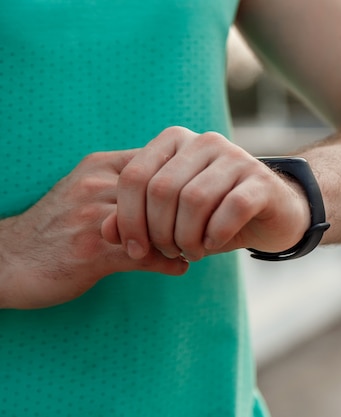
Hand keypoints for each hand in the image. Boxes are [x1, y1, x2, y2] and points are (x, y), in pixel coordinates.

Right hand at [0, 150, 188, 309]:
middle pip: (165, 191)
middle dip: (190, 211)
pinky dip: (169, 264)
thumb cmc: (55, 227)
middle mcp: (99, 186)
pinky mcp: (93, 253)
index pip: (159, 161)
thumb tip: (172, 188)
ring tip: (195, 248)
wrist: (7, 260)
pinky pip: (146, 257)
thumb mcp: (85, 190)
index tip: (202, 197)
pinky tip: (180, 268)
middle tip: (207, 226)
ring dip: (183, 238)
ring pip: (159, 223)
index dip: (186, 180)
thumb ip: (123, 185)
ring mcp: (96, 218)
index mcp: (101, 167)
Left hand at [102, 127, 310, 261]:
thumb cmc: (215, 216)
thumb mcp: (170, 219)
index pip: (134, 176)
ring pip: (194, 200)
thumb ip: (135, 219)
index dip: (128, 219)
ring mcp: (236, 157)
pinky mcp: (261, 181)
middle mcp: (205, 141)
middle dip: (158, 232)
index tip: (135, 250)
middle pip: (161, 190)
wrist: (273, 214)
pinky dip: (215, 235)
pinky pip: (230, 209)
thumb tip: (105, 230)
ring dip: (186, 238)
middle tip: (168, 253)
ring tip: (191, 252)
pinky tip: (213, 244)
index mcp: (175, 141)